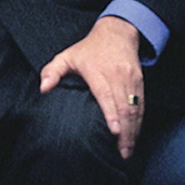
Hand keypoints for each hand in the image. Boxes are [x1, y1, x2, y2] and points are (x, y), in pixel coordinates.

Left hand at [38, 18, 148, 153]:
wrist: (117, 31)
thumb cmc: (89, 48)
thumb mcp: (67, 55)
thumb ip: (52, 71)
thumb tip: (44, 88)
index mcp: (98, 71)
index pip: (106, 95)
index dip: (111, 114)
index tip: (114, 131)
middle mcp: (117, 75)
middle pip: (123, 106)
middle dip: (124, 131)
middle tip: (122, 153)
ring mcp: (130, 78)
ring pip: (135, 108)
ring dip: (133, 130)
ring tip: (128, 150)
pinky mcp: (139, 81)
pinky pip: (141, 105)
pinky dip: (139, 122)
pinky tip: (134, 136)